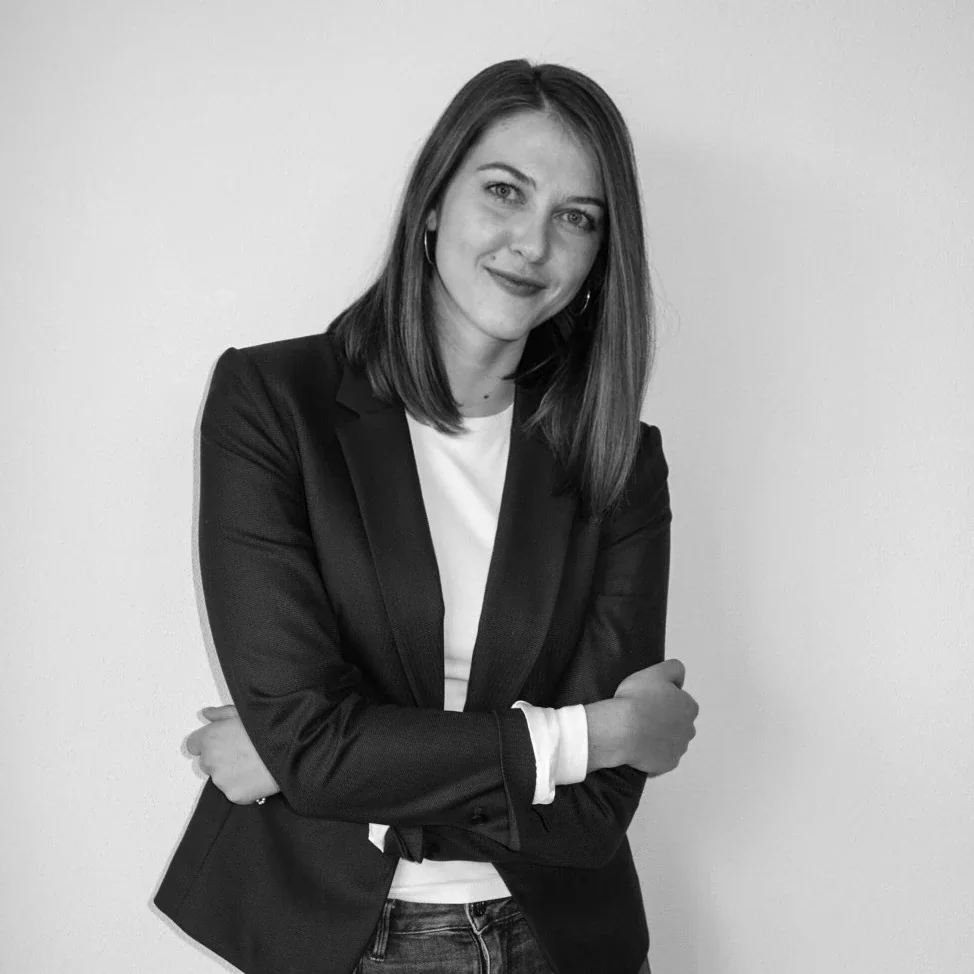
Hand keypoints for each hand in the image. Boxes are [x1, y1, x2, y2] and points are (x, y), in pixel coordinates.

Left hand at [185, 705, 280, 804]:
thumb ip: (221, 713)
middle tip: (243, 751)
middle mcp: (210, 760)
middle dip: (220, 758)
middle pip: (207, 762)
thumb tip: (207, 713)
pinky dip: (243, 786)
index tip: (221, 742)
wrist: (292, 749)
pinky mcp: (234, 796)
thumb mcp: (245, 712)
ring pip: (220, 778)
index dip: (208, 742)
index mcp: (210, 737)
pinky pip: (234, 791)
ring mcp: (221, 781)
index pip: (193, 745)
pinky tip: (258, 774)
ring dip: (231, 773)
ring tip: (254, 762)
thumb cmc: (271, 728)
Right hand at [612, 659, 698, 774]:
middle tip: (642, 715)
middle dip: (665, 720)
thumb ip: (674, 668)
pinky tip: (638, 747)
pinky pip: (661, 758)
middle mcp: (689, 730)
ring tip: (637, 731)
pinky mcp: (667, 765)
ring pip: (670, 742)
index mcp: (689, 707)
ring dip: (659, 737)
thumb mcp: (655, 672)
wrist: (621, 730)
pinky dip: (652, 754)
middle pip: (678, 723)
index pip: (682, 702)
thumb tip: (680, 679)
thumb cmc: (637, 699)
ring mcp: (678, 749)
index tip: (649, 700)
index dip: (664, 700)